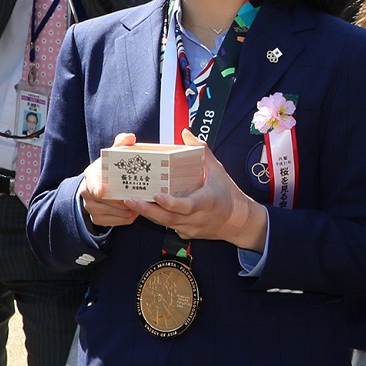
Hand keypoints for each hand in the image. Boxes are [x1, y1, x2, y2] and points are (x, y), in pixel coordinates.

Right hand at [79, 132, 141, 229]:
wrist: (98, 187)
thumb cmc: (108, 170)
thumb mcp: (113, 155)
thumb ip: (121, 144)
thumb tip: (130, 137)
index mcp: (91, 175)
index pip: (92, 183)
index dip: (96, 188)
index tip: (103, 192)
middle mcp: (87, 192)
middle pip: (106, 201)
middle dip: (123, 201)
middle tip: (139, 198)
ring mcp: (90, 207)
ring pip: (111, 212)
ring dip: (127, 210)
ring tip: (140, 205)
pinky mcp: (97, 219)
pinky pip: (113, 222)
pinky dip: (125, 218)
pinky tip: (133, 212)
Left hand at [139, 129, 267, 250]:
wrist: (238, 221)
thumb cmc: (228, 193)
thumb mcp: (217, 170)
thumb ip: (200, 150)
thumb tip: (185, 132)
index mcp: (207, 202)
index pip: (187, 206)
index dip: (171, 203)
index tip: (157, 195)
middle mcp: (198, 218)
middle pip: (168, 217)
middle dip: (147, 209)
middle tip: (129, 199)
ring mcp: (191, 228)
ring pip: (165, 223)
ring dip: (146, 214)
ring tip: (128, 202)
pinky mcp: (186, 234)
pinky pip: (168, 226)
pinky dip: (155, 218)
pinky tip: (140, 210)